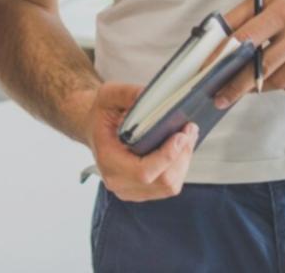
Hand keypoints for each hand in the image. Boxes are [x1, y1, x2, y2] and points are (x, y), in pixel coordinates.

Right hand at [84, 82, 197, 201]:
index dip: (167, 157)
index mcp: (108, 159)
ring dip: (183, 162)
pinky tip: (180, 149)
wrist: (94, 127)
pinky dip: (178, 168)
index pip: (143, 172)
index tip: (181, 136)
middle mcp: (117, 180)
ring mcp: (129, 189)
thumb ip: (128, 94)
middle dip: (181, 156)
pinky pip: (167, 187)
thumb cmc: (102, 114)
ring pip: (169, 186)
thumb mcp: (109, 95)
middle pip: (162, 181)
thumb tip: (149, 95)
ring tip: (188, 137)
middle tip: (189, 130)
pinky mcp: (140, 190)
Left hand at [213, 0, 284, 106]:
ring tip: (254, 76)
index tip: (208, 72)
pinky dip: (284, 84)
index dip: (224, 56)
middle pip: (262, 67)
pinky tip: (284, 70)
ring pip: (278, 82)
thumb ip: (241, 16)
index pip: (247, 37)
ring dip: (261, 83)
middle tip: (221, 96)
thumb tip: (215, 41)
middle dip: (237, 84)